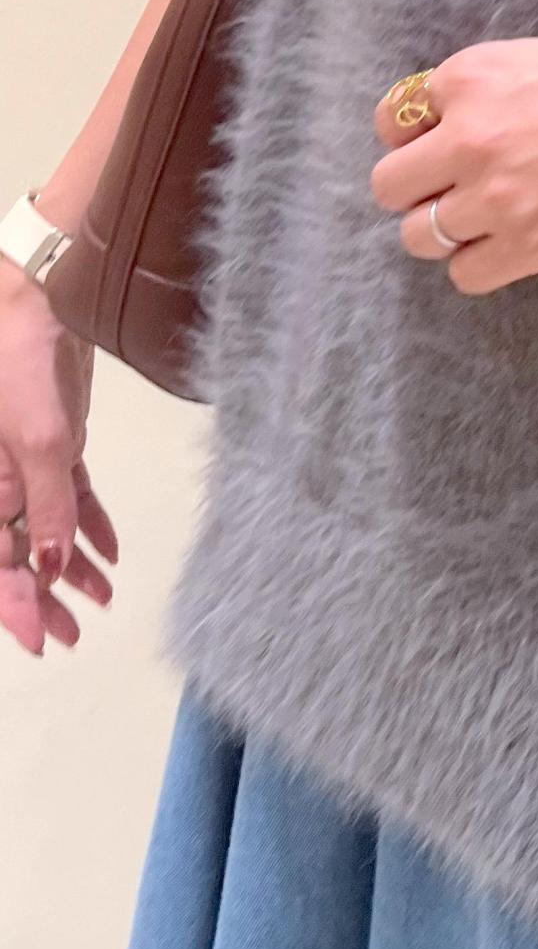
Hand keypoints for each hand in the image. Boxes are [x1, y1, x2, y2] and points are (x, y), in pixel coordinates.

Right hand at [0, 266, 117, 656]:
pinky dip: (88, 525)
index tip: (39, 642)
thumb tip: (53, 568)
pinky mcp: (55, 443)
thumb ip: (49, 506)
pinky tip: (110, 554)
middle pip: (17, 554)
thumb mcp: (40, 443)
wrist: (35, 306)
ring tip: (101, 600)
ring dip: (71, 566)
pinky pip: (68, 496)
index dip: (15, 606)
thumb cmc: (19, 368)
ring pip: (46, 528)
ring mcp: (27, 464)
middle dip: (42, 597)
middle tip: (72, 635)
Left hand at [368, 22, 537, 293]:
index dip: (416, 135)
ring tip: (483, 222)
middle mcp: (470, 136)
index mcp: (472, 76)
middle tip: (453, 189)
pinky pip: (466, 275)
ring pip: (418, 237)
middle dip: (416, 189)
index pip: (394, 119)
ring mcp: (497, 195)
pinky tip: (509, 247)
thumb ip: (496, 84)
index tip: (440, 142)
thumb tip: (470, 110)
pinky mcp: (531, 244)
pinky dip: (479, 266)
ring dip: (443, 232)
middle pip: (390, 185)